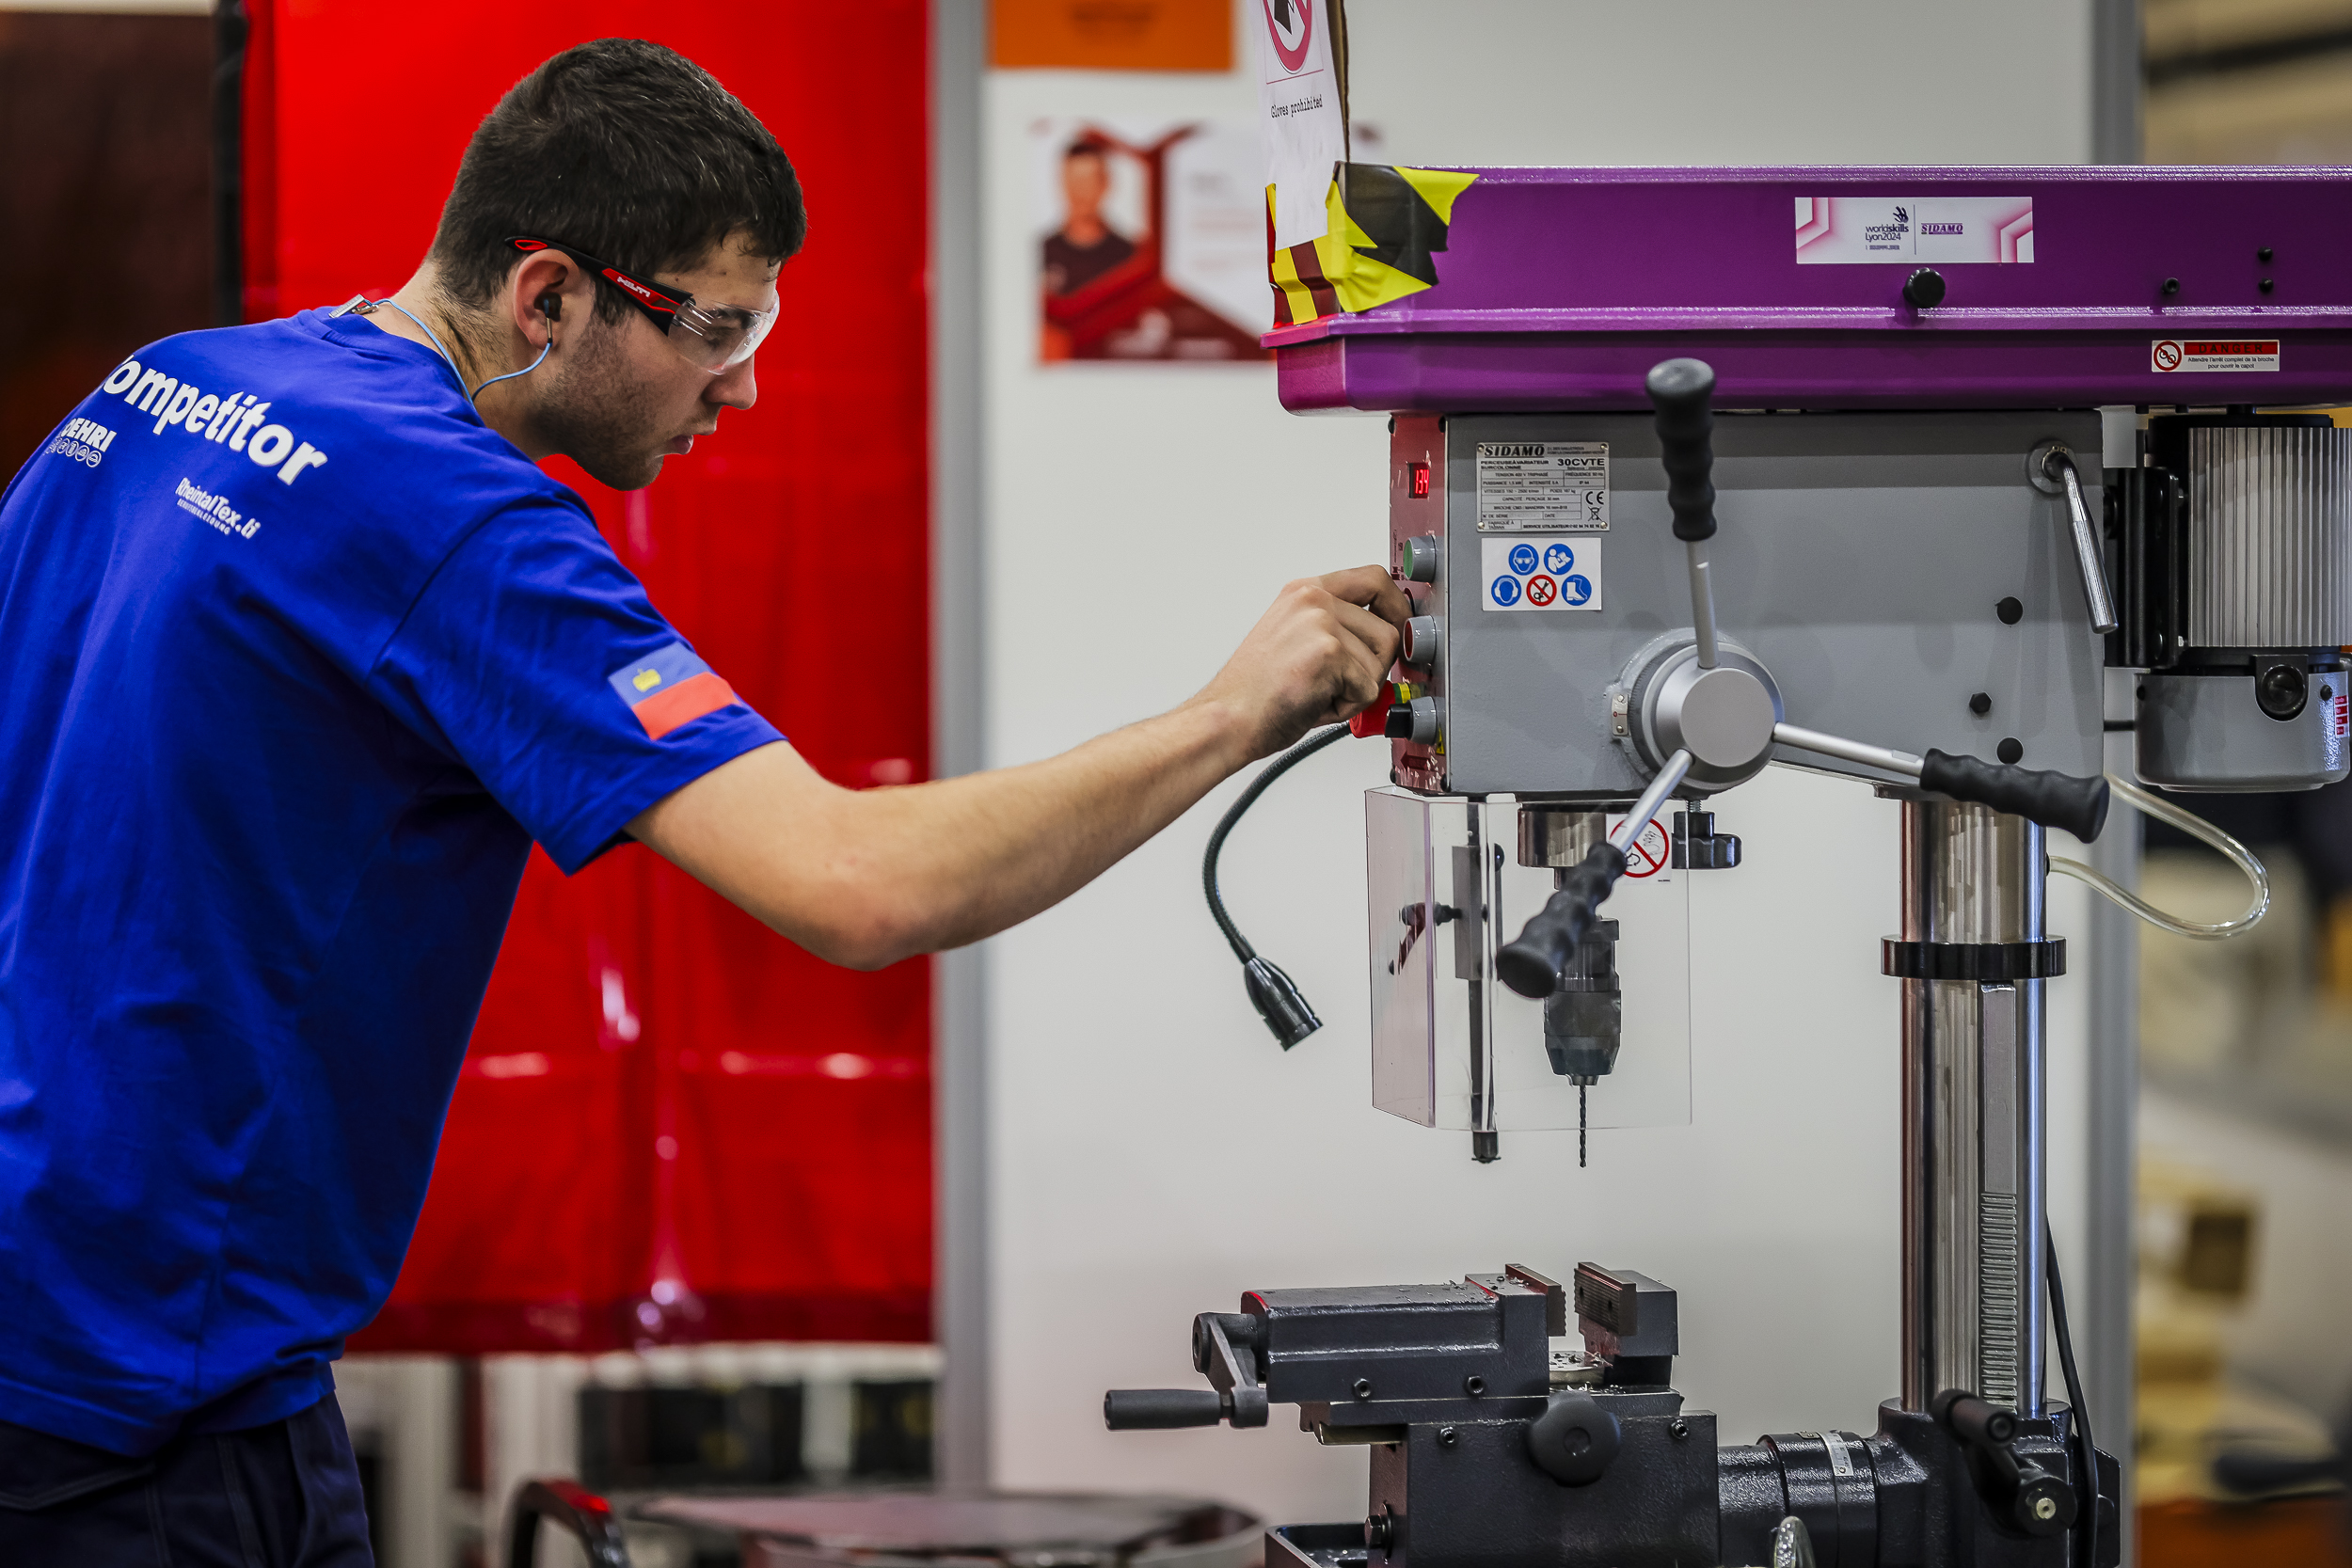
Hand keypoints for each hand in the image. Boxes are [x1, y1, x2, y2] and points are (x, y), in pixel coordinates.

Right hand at [1195, 565, 1407, 760]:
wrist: (1227, 718)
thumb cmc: (1256, 692)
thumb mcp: (1296, 639)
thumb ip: (1338, 628)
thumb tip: (1386, 637)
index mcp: (1305, 592)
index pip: (1373, 579)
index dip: (1396, 606)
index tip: (1401, 625)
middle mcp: (1313, 599)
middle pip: (1388, 630)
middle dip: (1373, 667)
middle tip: (1337, 683)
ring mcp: (1321, 623)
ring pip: (1380, 664)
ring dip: (1356, 690)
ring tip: (1316, 692)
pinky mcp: (1329, 652)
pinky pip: (1368, 689)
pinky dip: (1346, 707)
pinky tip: (1313, 702)